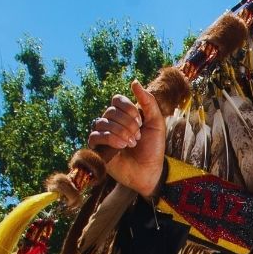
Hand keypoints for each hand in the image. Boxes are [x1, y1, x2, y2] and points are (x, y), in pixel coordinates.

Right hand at [88, 81, 165, 198]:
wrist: (149, 171)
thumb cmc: (153, 148)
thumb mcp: (156, 123)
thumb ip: (148, 102)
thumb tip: (134, 82)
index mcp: (124, 114)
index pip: (117, 99)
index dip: (129, 108)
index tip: (141, 122)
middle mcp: (111, 122)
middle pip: (111, 111)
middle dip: (128, 123)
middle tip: (138, 137)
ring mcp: (103, 135)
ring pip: (102, 122)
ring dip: (120, 131)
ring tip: (132, 143)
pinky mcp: (97, 148)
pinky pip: (96, 136)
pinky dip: (111, 138)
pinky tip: (122, 146)